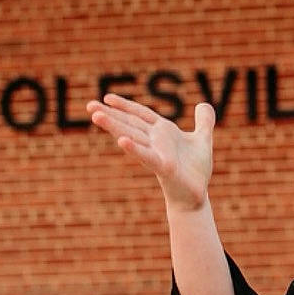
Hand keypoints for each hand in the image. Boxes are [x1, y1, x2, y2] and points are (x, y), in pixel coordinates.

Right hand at [86, 93, 215, 211]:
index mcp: (163, 132)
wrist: (195, 196)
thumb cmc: (195, 170)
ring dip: (114, 126)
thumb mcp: (203, 140)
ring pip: (133, 136)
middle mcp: (156, 141)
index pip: (141, 114)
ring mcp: (158, 154)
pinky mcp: (164, 168)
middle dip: (110, 114)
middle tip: (89, 106)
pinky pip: (148, 157)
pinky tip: (122, 141)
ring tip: (96, 116)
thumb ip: (204, 122)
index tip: (106, 98)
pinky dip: (135, 149)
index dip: (125, 105)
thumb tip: (204, 104)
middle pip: (130, 123)